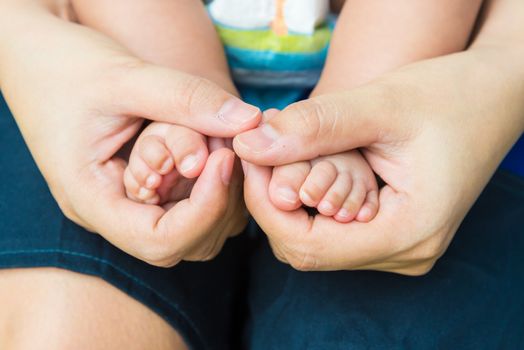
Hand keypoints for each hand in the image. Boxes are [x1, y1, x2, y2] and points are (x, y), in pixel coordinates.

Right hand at [0, 1, 259, 265]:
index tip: (225, 159)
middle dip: (219, 200)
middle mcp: (113, 213)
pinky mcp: (147, 190)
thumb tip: (250, 121)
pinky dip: (216, 184)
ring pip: (197, 230)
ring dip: (222, 193)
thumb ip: (186, 99)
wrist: (41, 59)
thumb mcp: (124, 77)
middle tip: (229, 147)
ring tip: (222, 143)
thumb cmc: (66, 65)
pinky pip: (192, 205)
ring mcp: (131, 204)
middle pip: (185, 241)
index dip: (204, 210)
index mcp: (91, 200)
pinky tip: (217, 146)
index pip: (159, 240)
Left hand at [233, 10, 523, 273]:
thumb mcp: (381, 104)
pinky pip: (336, 230)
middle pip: (309, 248)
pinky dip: (311, 200)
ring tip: (281, 151)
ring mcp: (402, 246)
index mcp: (409, 233)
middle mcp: (406, 252)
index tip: (248, 160)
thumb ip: (315, 127)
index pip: (308, 246)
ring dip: (291, 199)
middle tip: (260, 151)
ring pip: (318, 240)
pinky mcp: (395, 231)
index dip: (266, 207)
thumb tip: (249, 146)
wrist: (495, 96)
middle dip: (274, 202)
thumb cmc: (450, 95)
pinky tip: (306, 164)